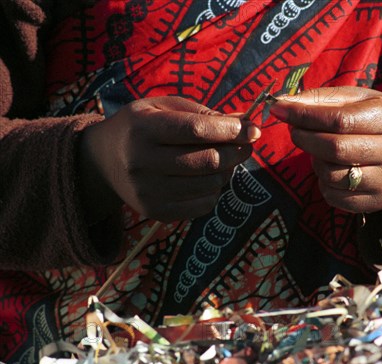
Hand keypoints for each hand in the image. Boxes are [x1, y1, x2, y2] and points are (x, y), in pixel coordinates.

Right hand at [79, 97, 259, 222]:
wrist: (102, 162)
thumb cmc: (141, 127)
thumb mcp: (162, 107)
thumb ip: (201, 113)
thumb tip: (243, 123)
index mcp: (142, 128)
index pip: (196, 130)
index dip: (230, 130)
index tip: (253, 129)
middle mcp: (141, 161)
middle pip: (207, 161)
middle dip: (236, 152)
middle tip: (247, 145)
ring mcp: (147, 191)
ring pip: (209, 184)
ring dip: (228, 172)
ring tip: (226, 160)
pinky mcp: (155, 212)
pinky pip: (202, 206)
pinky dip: (214, 191)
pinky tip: (208, 178)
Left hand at [269, 87, 381, 212]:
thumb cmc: (375, 121)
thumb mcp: (358, 100)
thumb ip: (323, 99)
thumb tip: (284, 103)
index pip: (340, 119)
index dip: (305, 115)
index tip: (280, 109)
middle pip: (335, 149)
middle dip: (305, 139)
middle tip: (295, 132)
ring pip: (332, 175)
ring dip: (315, 162)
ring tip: (319, 151)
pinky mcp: (376, 201)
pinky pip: (334, 197)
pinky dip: (323, 183)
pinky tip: (330, 170)